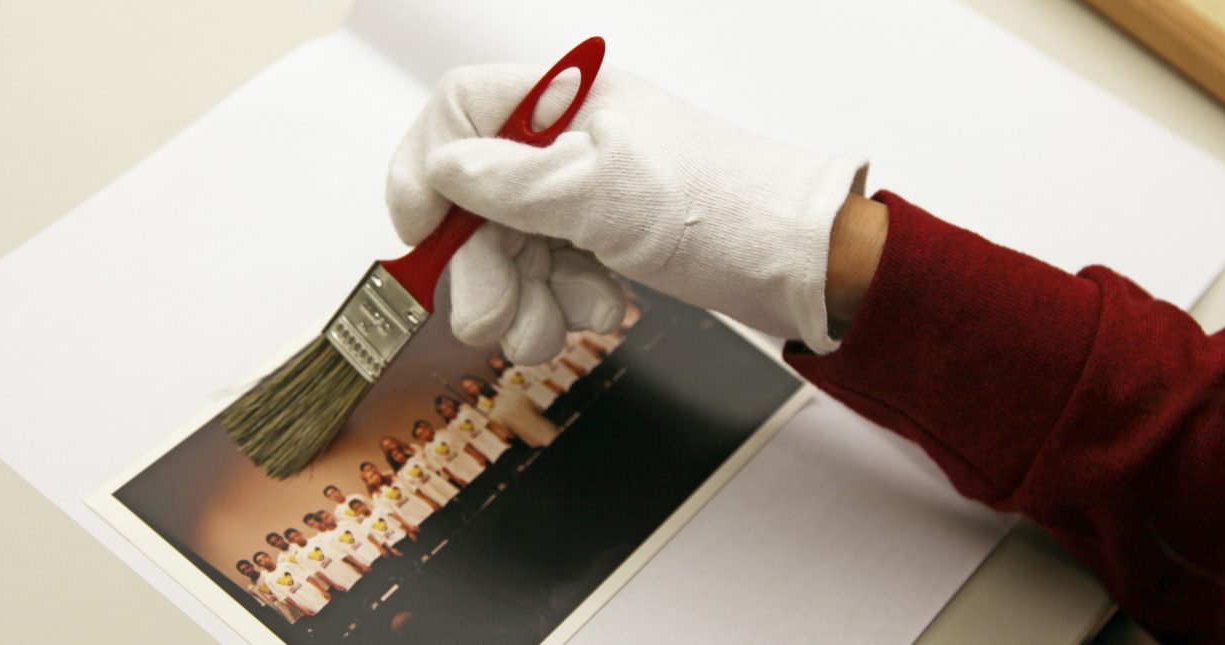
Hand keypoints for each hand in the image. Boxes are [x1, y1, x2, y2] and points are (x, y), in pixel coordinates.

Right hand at [388, 64, 866, 359]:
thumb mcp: (601, 192)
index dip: (427, 170)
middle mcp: (569, 143)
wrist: (801, 263)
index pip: (460, 112)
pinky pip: (550, 276)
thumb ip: (510, 182)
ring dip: (524, 299)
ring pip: (510, 248)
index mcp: (567, 101)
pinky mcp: (606, 241)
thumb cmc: (722, 209)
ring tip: (561, 325)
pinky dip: (564, 304)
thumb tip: (443, 172)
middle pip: (475, 198)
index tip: (423, 232)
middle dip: (481, 266)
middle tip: (493, 317)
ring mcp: (588, 195)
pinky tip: (603, 310)